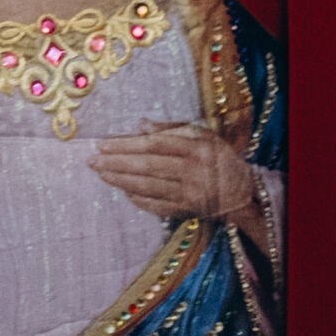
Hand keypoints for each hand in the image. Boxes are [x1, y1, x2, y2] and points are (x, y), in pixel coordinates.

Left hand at [90, 122, 257, 224]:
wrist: (243, 192)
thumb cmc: (219, 156)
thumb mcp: (202, 134)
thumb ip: (172, 129)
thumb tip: (141, 124)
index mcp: (194, 148)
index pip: (153, 145)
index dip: (126, 144)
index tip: (102, 144)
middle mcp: (192, 171)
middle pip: (147, 166)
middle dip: (116, 164)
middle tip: (92, 161)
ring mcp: (190, 194)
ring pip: (150, 187)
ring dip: (122, 181)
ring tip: (101, 174)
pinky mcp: (189, 210)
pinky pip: (159, 206)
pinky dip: (140, 200)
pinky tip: (124, 192)